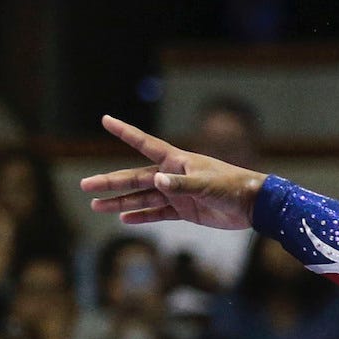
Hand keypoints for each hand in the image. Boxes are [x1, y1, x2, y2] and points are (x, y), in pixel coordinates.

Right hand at [80, 117, 261, 230]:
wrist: (252, 205)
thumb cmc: (232, 187)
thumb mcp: (207, 185)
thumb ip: (182, 184)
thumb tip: (157, 181)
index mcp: (177, 161)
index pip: (145, 143)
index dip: (125, 132)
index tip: (105, 119)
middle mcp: (172, 175)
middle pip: (135, 177)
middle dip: (110, 182)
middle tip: (86, 186)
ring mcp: (176, 194)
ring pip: (142, 197)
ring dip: (120, 202)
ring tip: (97, 206)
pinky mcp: (184, 211)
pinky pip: (157, 213)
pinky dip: (141, 216)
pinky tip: (124, 219)